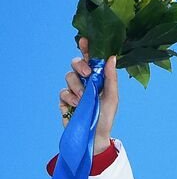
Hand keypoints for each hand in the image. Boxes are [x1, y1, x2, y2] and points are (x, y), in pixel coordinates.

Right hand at [59, 36, 118, 152]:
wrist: (95, 137)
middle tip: (86, 74)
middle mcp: (83, 81)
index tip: (85, 40)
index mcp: (96, 77)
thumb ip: (111, 78)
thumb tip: (112, 57)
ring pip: (68, 77)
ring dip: (77, 87)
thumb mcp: (112, 97)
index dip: (86, 48)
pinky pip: (63, 92)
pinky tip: (77, 106)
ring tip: (84, 99)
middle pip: (75, 63)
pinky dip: (70, 98)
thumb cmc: (106, 117)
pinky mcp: (64, 101)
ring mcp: (73, 90)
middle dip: (79, 65)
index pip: (90, 58)